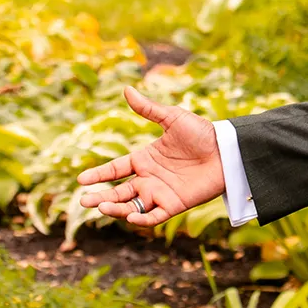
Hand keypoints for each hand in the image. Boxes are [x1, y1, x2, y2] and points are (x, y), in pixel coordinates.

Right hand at [75, 86, 224, 227]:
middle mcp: (149, 178)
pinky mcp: (174, 204)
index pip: (115, 169)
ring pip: (132, 204)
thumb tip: (126, 89)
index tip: (81, 180)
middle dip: (101, 196)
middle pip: (119, 191)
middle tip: (83, 202)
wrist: (227, 151)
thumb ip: (148, 109)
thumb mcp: (172, 118)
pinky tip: (130, 216)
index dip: (99, 175)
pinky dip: (142, 218)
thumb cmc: (202, 133)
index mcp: (145, 158)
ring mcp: (161, 193)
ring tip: (101, 207)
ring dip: (116, 208)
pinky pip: (155, 216)